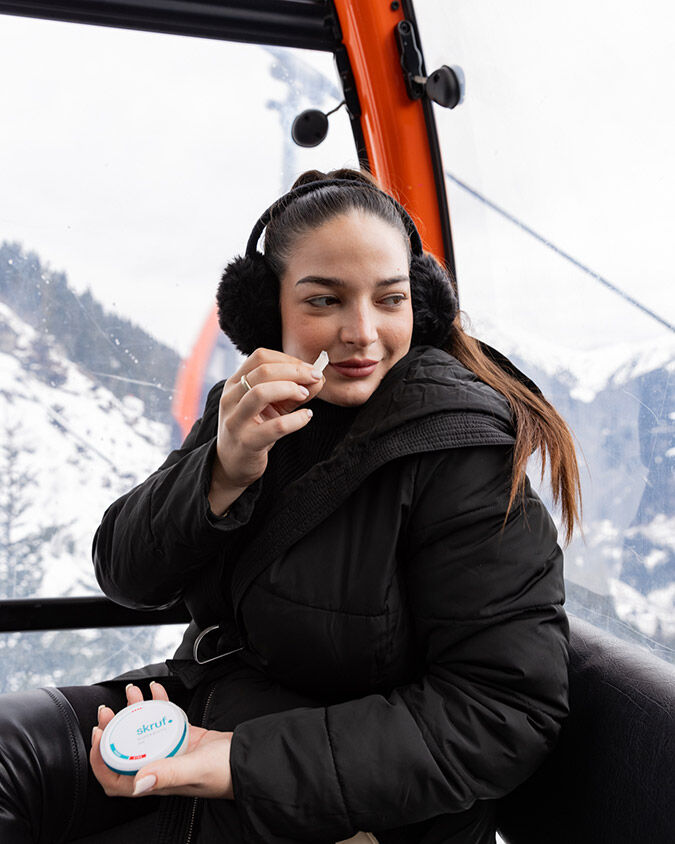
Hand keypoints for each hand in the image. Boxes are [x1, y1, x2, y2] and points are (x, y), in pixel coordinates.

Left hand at [90, 682, 234, 799]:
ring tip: (132, 692)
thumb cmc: (224, 772)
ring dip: (133, 711)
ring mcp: (169, 750)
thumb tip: (137, 782)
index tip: (98, 735)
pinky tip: (157, 689)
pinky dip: (158, 703)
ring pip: (142, 731)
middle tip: (107, 710)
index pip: (116, 778)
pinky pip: (164, 718)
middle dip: (111, 729)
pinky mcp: (183, 736)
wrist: (247, 759)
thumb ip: (168, 774)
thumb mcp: (195, 770)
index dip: (100, 760)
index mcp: (155, 781)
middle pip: (124, 750)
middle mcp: (158, 766)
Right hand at [211, 347, 325, 495]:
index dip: (288, 359)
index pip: (260, 357)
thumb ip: (295, 391)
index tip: (310, 368)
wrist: (234, 464)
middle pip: (262, 371)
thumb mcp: (274, 406)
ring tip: (305, 395)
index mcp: (235, 383)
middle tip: (315, 377)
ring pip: (261, 393)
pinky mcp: (246, 442)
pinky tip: (306, 416)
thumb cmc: (256, 429)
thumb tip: (319, 378)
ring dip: (289, 389)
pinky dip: (296, 419)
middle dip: (295, 371)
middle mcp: (230, 398)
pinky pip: (276, 426)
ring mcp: (236, 420)